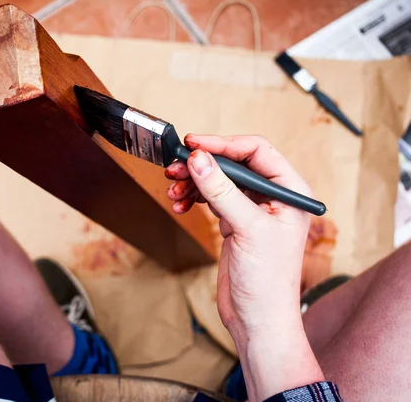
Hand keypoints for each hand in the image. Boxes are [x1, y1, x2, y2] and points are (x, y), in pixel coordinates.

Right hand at [166, 134, 323, 400]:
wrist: (256, 319)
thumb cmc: (268, 281)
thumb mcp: (247, 229)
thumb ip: (222, 191)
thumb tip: (199, 159)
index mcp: (290, 192)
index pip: (257, 152)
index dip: (224, 144)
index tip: (195, 144)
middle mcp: (272, 197)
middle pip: (234, 164)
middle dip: (203, 164)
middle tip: (176, 166)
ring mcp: (252, 209)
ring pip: (219, 180)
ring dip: (194, 181)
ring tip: (174, 189)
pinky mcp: (234, 223)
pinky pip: (211, 198)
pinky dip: (194, 197)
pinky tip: (181, 203)